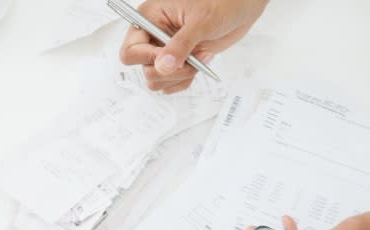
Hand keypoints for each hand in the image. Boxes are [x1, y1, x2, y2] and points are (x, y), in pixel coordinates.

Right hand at [120, 0, 268, 93]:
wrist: (239, 7)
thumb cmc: (221, 3)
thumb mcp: (200, 22)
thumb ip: (180, 45)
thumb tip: (163, 66)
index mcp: (149, 19)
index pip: (130, 51)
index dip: (148, 60)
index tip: (170, 58)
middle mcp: (153, 36)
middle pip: (145, 70)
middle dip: (169, 71)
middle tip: (190, 60)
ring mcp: (166, 50)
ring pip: (157, 80)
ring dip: (179, 77)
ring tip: (198, 61)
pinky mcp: (180, 61)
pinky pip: (171, 83)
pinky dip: (185, 81)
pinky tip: (199, 66)